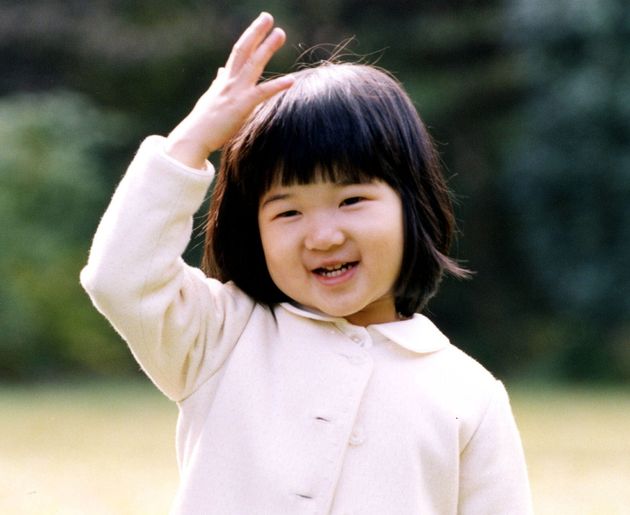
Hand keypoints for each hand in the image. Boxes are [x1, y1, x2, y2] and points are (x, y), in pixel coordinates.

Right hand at [165, 12, 292, 168]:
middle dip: (256, 32)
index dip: (249, 37)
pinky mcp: (242, 105)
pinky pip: (262, 92)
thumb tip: (221, 71)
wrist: (194, 137)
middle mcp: (229, 81)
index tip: (259, 25)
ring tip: (280, 33)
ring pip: (253, 64)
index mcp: (224, 80)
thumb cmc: (204, 123)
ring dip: (267, 47)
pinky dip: (278, 85)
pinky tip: (291, 80)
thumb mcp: (211, 98)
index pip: (238, 53)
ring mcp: (235, 91)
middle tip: (268, 17)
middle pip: (244, 50)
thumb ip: (219, 83)